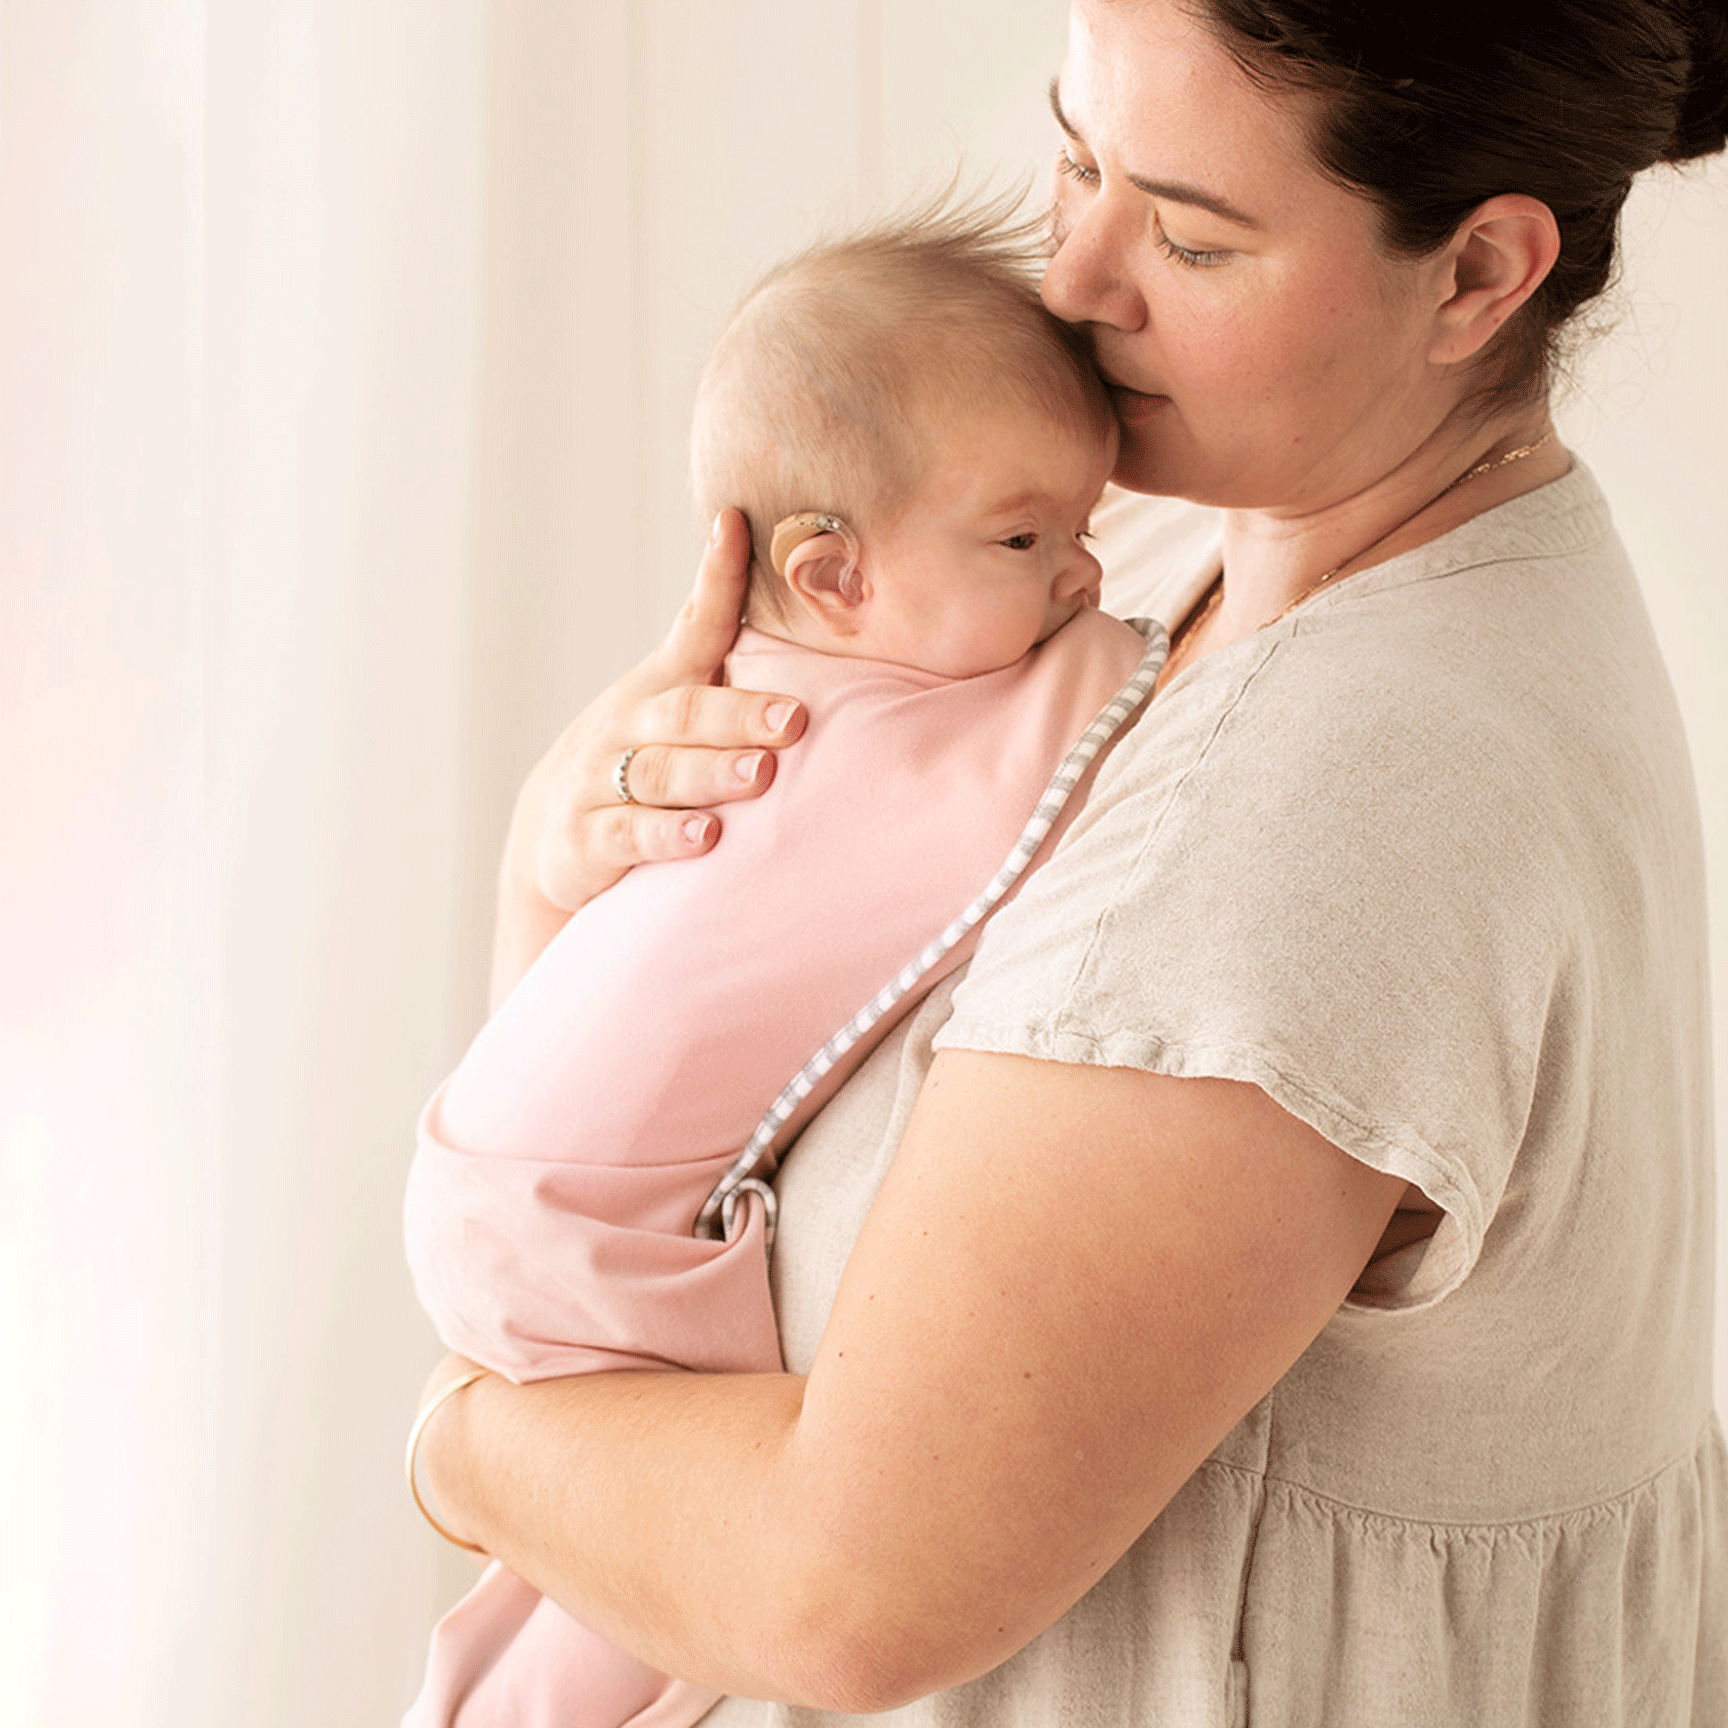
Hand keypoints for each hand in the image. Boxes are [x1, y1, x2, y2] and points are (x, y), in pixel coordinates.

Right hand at [492, 510, 805, 996]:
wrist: (552, 834)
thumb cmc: (642, 758)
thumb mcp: (676, 709)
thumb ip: (728, 670)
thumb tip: (819, 609)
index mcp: (662, 686)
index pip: (693, 624)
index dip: (715, 577)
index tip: (735, 525)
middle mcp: (631, 725)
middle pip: (685, 712)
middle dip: (739, 714)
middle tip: (793, 719)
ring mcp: (603, 780)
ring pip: (659, 773)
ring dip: (712, 774)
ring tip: (761, 774)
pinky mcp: (588, 838)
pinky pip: (629, 835)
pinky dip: (667, 837)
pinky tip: (705, 838)